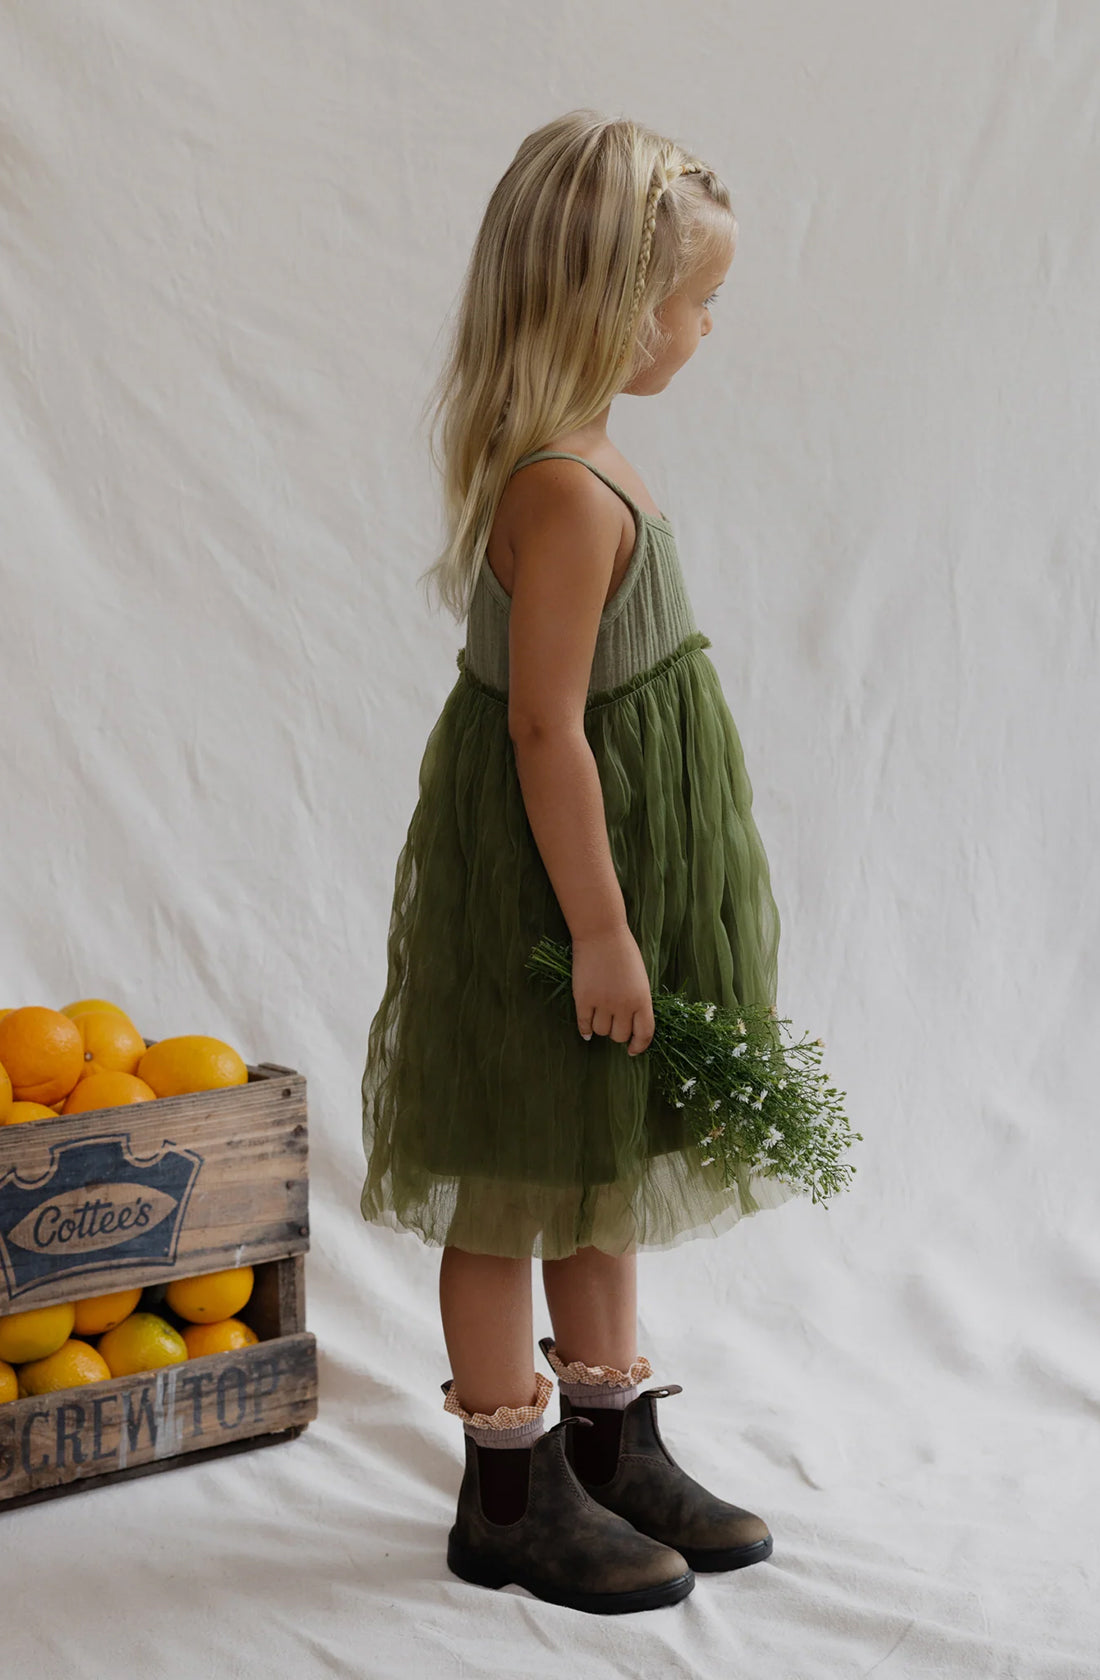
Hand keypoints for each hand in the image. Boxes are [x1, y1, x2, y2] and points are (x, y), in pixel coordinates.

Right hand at [570, 924, 654, 1056]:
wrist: (601, 933)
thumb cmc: (624, 952)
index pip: (644, 1034)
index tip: (632, 1050)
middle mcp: (624, 1005)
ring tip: (600, 1016)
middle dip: (617, 1033)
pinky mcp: (583, 999)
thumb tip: (630, 1026)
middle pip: (620, 1035)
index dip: (639, 1046)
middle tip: (613, 1024)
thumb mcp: (640, 979)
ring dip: (601, 1028)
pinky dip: (585, 1030)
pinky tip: (586, 1030)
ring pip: (601, 1031)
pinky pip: (583, 1024)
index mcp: (642, 999)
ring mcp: (602, 1003)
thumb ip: (638, 1002)